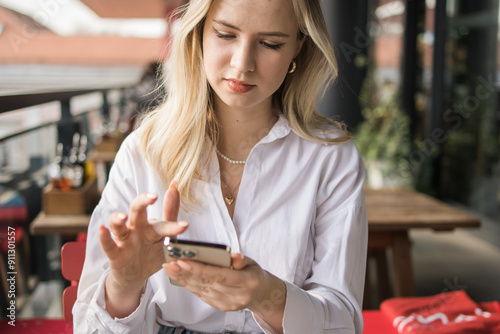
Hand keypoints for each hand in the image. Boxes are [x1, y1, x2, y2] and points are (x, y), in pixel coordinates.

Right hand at [100, 183, 187, 316]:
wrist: (134, 275)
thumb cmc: (151, 252)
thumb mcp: (164, 237)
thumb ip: (170, 214)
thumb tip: (174, 187)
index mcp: (151, 226)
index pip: (162, 220)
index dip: (173, 221)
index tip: (185, 224)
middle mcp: (137, 229)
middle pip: (137, 210)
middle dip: (143, 201)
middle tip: (153, 197)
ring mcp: (125, 240)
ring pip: (118, 225)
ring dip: (118, 219)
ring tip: (123, 217)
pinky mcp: (115, 254)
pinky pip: (108, 245)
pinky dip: (104, 238)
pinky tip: (103, 230)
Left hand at [163, 254, 285, 331]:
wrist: (260, 293)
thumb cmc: (253, 273)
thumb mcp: (252, 263)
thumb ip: (240, 260)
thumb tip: (233, 255)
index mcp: (247, 282)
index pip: (219, 275)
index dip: (200, 268)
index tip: (183, 261)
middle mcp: (237, 296)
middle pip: (207, 283)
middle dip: (185, 272)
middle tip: (170, 262)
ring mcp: (228, 304)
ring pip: (201, 290)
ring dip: (183, 278)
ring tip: (169, 268)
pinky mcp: (220, 307)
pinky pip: (201, 295)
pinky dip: (188, 285)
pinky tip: (179, 276)